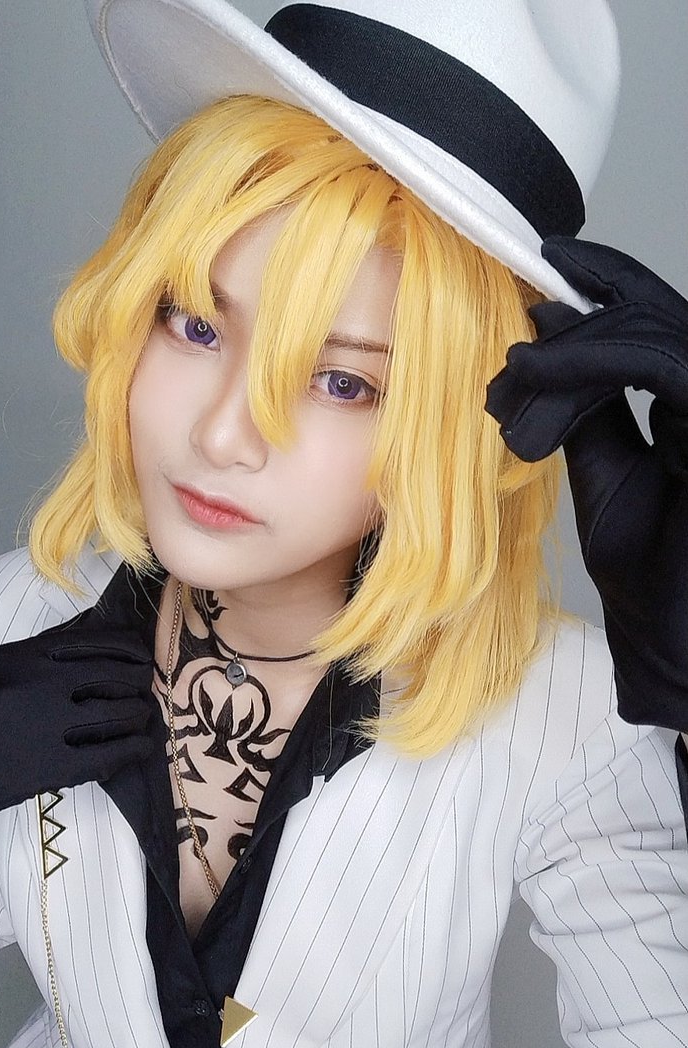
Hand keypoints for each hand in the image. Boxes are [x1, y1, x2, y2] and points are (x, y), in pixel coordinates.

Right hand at [0, 610, 157, 853]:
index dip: (127, 647)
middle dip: (139, 680)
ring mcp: (44, 726)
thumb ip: (38, 652)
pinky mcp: (50, 768)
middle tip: (147, 687)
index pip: (91, 640)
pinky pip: (110, 753)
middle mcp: (34, 684)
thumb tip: (92, 634)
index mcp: (19, 657)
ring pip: (117, 712)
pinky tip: (141, 747)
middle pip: (113, 674)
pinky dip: (134, 749)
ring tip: (142, 717)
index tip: (140, 655)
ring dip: (139, 715)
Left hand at [485, 236, 687, 728]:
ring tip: (513, 386)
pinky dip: (591, 362)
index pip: (654, 321)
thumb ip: (587, 410)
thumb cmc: (648, 572)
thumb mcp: (605, 472)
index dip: (604, 286)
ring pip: (650, 330)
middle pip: (651, 314)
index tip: (541, 270)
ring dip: (568, 350)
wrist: (674, 644)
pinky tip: (538, 382)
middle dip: (570, 322)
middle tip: (508, 348)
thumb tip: (548, 342)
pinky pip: (657, 362)